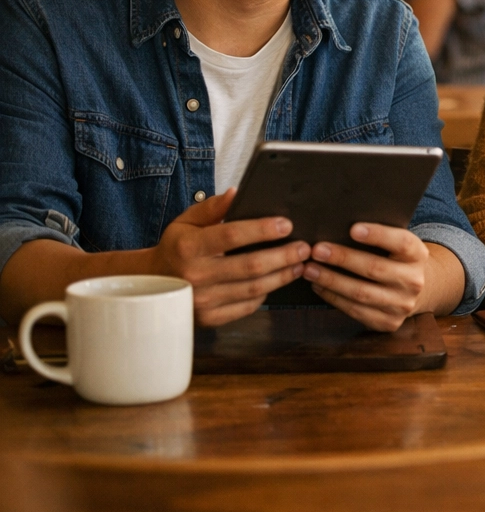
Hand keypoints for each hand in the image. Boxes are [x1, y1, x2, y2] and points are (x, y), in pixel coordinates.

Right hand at [152, 189, 310, 326]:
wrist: (153, 282)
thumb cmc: (177, 247)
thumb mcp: (187, 221)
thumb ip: (212, 207)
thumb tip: (237, 193)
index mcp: (189, 247)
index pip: (231, 235)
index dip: (262, 230)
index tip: (287, 224)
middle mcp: (195, 275)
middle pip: (250, 266)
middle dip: (283, 256)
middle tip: (304, 247)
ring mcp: (202, 300)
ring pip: (254, 289)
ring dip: (282, 276)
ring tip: (299, 264)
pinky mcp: (209, 318)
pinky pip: (247, 306)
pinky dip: (266, 293)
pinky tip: (277, 281)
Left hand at [304, 224, 435, 331]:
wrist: (416, 291)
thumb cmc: (395, 259)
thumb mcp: (396, 245)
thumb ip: (379, 237)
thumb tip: (339, 225)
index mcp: (418, 255)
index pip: (402, 243)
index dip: (378, 235)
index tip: (352, 228)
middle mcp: (414, 281)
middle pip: (375, 268)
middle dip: (343, 258)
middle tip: (317, 250)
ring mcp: (402, 304)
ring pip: (361, 292)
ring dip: (331, 280)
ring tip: (310, 269)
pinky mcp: (389, 322)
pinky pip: (356, 310)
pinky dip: (333, 297)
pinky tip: (319, 286)